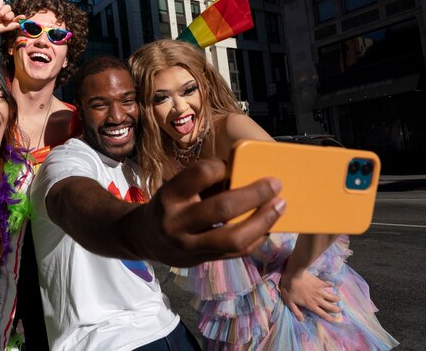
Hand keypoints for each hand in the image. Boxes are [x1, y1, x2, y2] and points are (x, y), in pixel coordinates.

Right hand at [0, 0, 23, 33]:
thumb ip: (9, 26)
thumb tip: (19, 25)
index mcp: (2, 23)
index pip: (13, 20)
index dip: (18, 18)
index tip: (23, 17)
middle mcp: (0, 16)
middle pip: (11, 13)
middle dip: (10, 15)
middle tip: (5, 18)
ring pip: (8, 7)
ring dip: (5, 11)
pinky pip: (1, 2)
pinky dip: (1, 6)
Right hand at [132, 158, 284, 266]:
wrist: (146, 239)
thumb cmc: (169, 205)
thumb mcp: (176, 188)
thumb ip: (204, 182)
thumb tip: (245, 172)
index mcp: (169, 196)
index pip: (201, 174)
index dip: (223, 166)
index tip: (235, 164)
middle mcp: (177, 223)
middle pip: (223, 208)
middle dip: (255, 194)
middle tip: (275, 184)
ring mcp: (191, 246)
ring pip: (234, 238)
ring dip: (263, 221)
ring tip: (280, 206)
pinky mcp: (203, 260)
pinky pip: (237, 252)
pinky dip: (257, 237)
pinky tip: (267, 225)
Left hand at [279, 269, 341, 321]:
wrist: (293, 275)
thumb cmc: (289, 289)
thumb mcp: (290, 302)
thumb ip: (296, 311)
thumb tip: (301, 320)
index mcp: (311, 305)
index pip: (323, 314)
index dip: (330, 318)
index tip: (335, 320)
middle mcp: (318, 299)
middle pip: (331, 306)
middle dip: (337, 309)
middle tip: (339, 310)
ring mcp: (320, 291)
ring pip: (332, 297)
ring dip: (336, 299)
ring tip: (338, 299)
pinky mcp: (320, 282)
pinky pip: (329, 285)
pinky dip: (332, 285)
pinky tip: (335, 285)